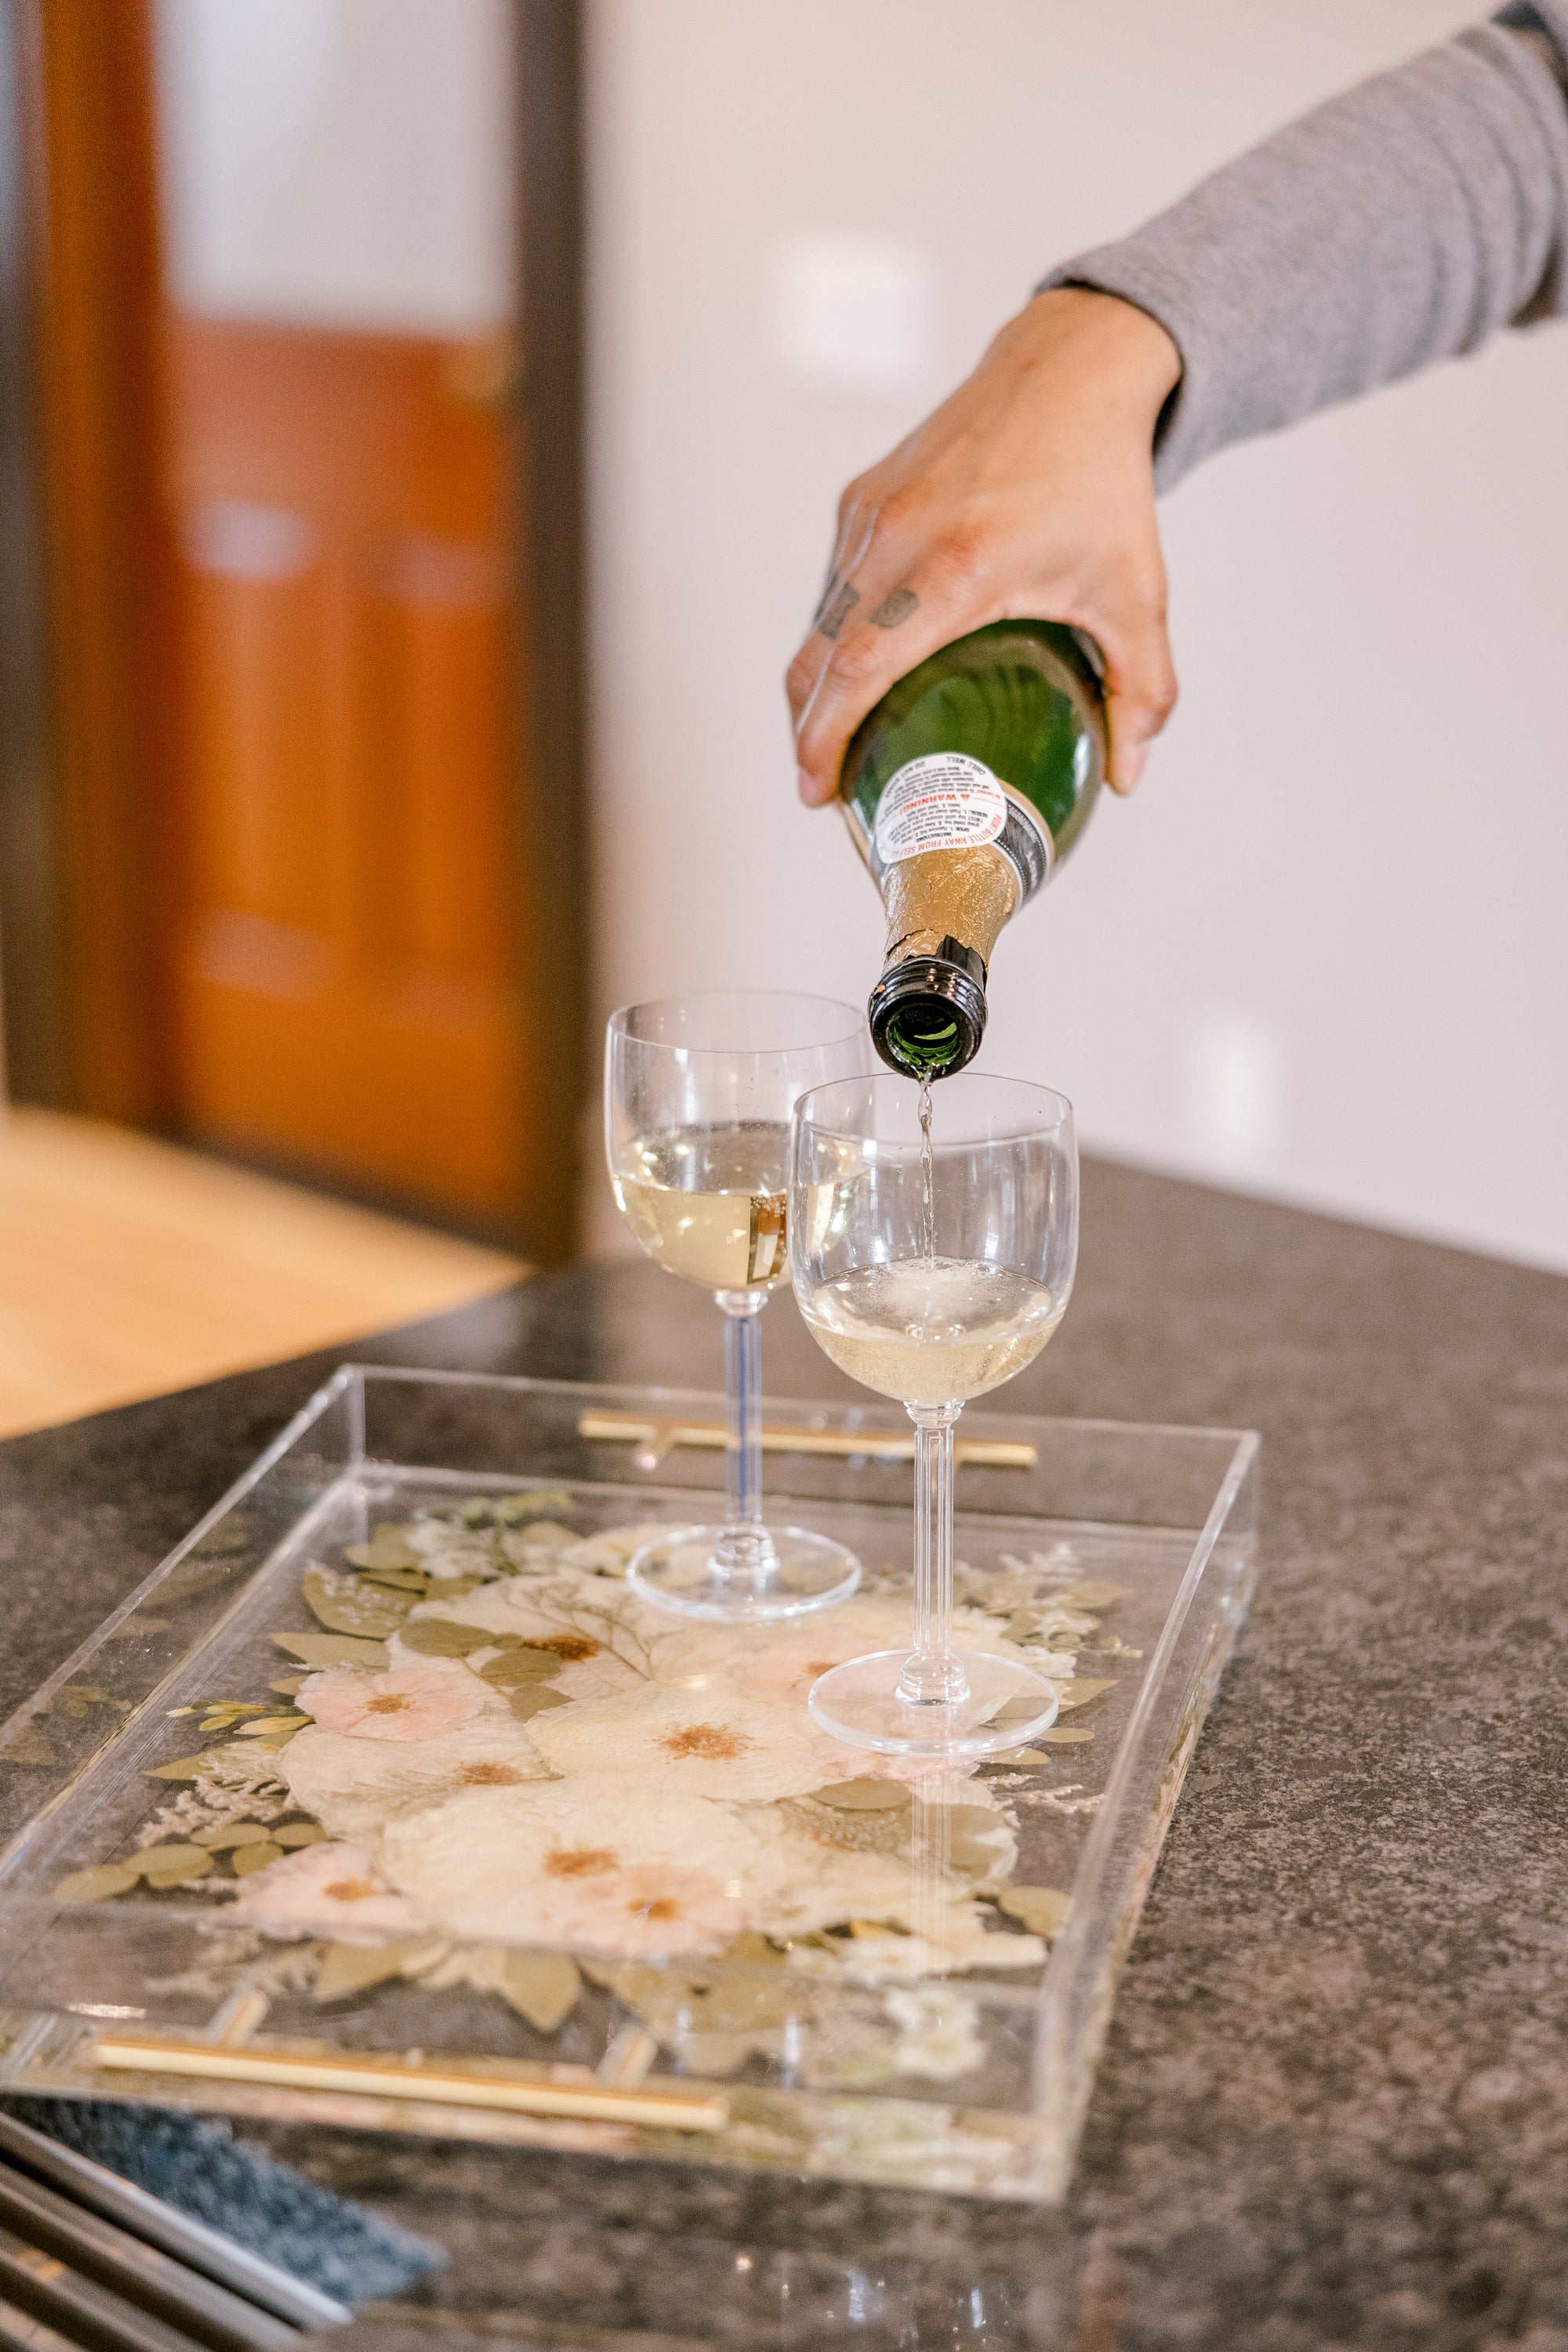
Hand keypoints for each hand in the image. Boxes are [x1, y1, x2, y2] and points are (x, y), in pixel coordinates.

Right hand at [786, 287, 1182, 804]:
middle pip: (821, 656)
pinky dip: (832, 639)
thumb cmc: (1100, 480)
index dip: (829, 734)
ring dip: (817, 688)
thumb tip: (1126, 778)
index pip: (864, 664)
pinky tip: (856, 676)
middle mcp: (899, 535)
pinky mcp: (861, 499)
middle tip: (822, 790)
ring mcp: (871, 513)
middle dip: (809, 731)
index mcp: (960, 563)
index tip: (820, 788)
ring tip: (835, 743)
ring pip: (819, 623)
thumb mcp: (1136, 593)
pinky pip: (832, 587)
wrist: (1068, 369)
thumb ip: (1139, 689)